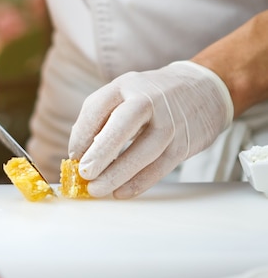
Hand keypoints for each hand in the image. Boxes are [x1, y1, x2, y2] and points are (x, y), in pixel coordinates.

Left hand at [69, 61, 233, 197]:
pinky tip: (121, 192)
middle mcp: (149, 99)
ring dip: (118, 174)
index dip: (82, 133)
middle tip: (84, 172)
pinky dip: (139, 182)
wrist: (204, 89)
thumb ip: (99, 118)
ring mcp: (170, 122)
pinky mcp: (185, 142)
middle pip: (124, 126)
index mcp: (126, 85)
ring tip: (97, 189)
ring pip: (144, 151)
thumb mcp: (123, 94)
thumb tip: (78, 153)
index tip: (73, 156)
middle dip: (102, 151)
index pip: (98, 107)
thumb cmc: (149, 96)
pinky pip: (161, 167)